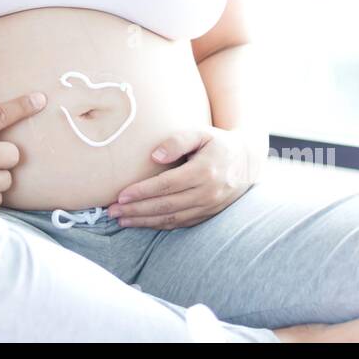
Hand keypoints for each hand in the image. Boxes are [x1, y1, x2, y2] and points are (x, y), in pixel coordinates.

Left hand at [107, 126, 259, 228]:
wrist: (247, 161)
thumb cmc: (218, 143)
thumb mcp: (200, 133)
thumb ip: (177, 140)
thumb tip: (154, 156)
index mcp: (205, 172)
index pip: (167, 185)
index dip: (142, 192)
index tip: (121, 195)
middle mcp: (208, 193)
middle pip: (165, 206)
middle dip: (136, 210)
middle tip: (112, 212)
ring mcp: (209, 207)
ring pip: (171, 219)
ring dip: (144, 222)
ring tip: (121, 220)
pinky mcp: (208, 215)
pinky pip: (180, 224)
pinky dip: (159, 225)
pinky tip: (141, 223)